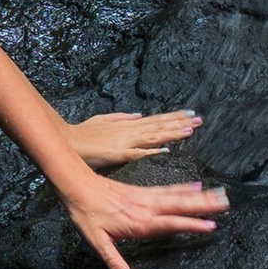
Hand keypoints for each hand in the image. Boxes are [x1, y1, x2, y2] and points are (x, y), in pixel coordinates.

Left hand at [62, 171, 228, 268]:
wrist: (78, 187)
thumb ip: (113, 261)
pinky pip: (167, 189)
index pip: (170, 224)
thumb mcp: (96, 242)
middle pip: (180, 207)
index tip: (210, 226)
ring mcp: (146, 198)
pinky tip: (196, 185)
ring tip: (220, 195)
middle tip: (226, 204)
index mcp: (139, 223)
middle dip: (204, 206)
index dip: (190, 225)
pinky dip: (183, 188)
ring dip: (200, 196)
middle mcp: (146, 209)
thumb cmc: (86, 216)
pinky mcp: (142, 191)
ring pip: (177, 197)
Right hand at [67, 109, 200, 167]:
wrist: (68, 141)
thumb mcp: (104, 119)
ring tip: (190, 129)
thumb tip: (139, 115)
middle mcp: (130, 130)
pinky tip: (165, 151)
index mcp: (128, 124)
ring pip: (153, 136)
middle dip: (179, 123)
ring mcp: (125, 141)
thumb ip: (123, 117)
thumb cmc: (85, 134)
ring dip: (172, 133)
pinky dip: (151, 151)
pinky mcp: (117, 153)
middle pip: (159, 126)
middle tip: (199, 120)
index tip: (191, 115)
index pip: (156, 120)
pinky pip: (137, 153)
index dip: (174, 117)